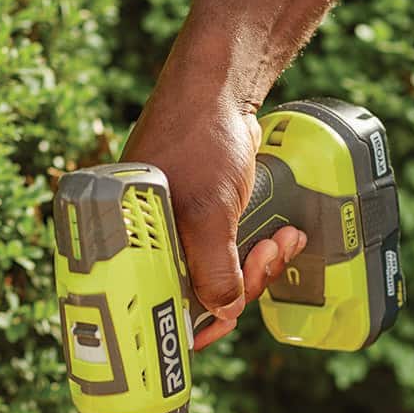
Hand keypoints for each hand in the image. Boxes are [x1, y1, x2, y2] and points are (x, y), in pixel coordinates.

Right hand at [122, 91, 306, 348]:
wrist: (222, 88)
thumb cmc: (199, 139)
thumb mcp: (207, 212)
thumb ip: (214, 267)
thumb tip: (223, 312)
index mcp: (129, 244)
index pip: (154, 304)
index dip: (191, 323)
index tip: (226, 323)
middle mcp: (150, 242)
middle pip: (194, 296)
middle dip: (239, 287)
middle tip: (266, 259)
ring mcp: (180, 230)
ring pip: (220, 276)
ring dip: (258, 267)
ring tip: (282, 241)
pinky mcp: (208, 219)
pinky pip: (233, 252)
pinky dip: (260, 250)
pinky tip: (284, 236)